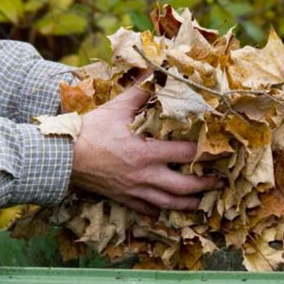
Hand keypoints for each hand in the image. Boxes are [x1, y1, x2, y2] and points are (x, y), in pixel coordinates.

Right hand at [71, 80, 220, 214]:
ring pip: (169, 204)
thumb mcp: (116, 109)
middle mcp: (145, 176)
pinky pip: (146, 210)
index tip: (220, 152)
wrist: (64, 158)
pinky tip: (166, 210)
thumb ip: (139, 92)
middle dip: (205, 185)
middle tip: (219, 181)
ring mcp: (135, 191)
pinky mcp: (124, 199)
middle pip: (184, 187)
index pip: (185, 155)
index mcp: (146, 153)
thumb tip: (156, 71)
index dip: (206, 153)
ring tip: (202, 203)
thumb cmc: (90, 132)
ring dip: (189, 205)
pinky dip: (159, 211)